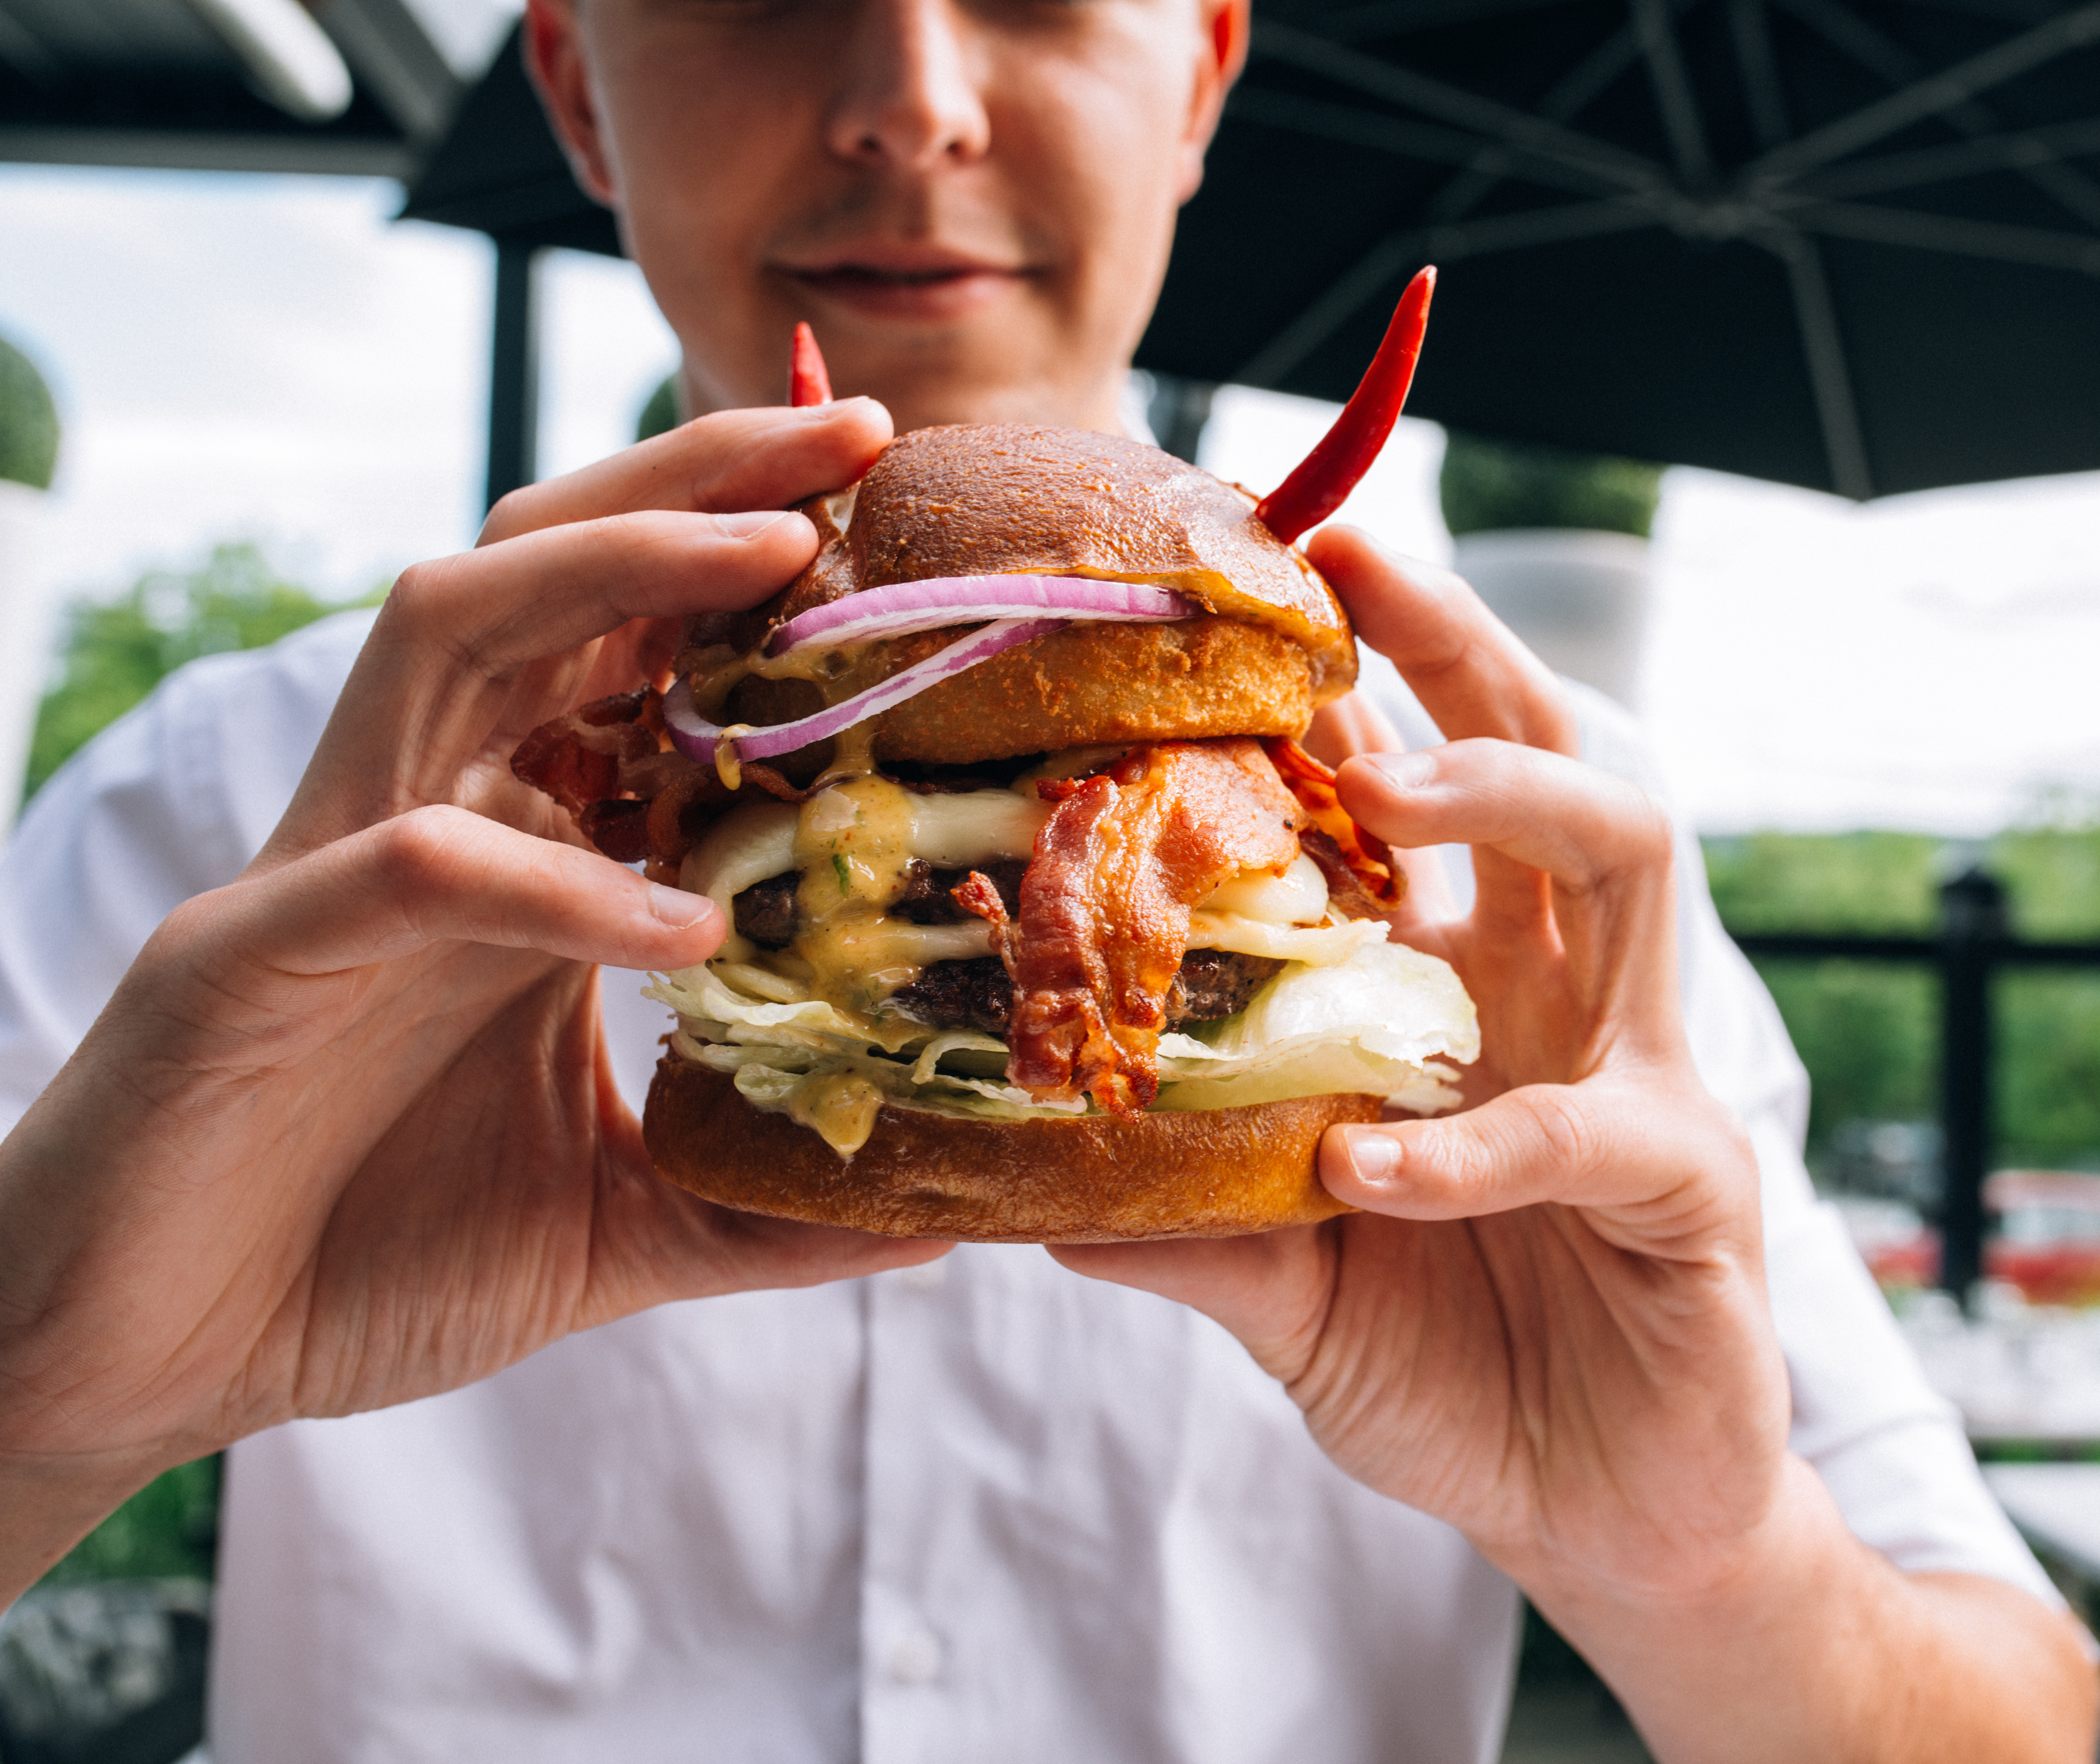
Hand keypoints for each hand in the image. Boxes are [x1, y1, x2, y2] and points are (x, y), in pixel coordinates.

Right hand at [0, 400, 945, 1599]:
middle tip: (861, 433)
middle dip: (701, 484)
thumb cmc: (358, 1260)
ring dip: (616, 568)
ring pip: (454, 625)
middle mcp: (424, 815)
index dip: (762, 580)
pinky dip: (550, 878)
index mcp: (511, 853)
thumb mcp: (605, 1228)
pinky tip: (674, 926)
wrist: (144, 1361)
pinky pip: (414, 865)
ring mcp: (327, 866)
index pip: (635, 659)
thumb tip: (934, 1220)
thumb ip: (757, 1204)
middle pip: (550, 573)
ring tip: (778, 549)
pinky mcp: (245, 954)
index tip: (903, 532)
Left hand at [1057, 523, 1784, 1595]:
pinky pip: (1587, 1129)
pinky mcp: (1693, 1184)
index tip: (1238, 591)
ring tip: (1386, 795)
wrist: (1601, 1515)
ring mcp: (1641, 1071)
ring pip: (1628, 860)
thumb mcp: (1285, 1286)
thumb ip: (1180, 1223)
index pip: (1412, 802)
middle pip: (1543, 757)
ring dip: (1508, 802)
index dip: (1344, 693)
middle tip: (1350, 562)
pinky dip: (1479, 1140)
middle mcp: (1560, 995)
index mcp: (1466, 991)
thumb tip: (1013, 1178)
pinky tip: (1375, 1166)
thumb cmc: (1455, 1367)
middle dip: (1461, 649)